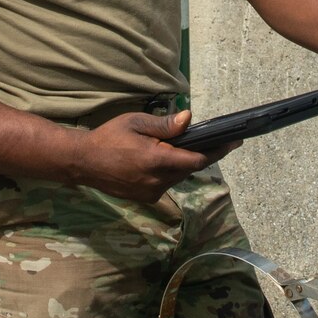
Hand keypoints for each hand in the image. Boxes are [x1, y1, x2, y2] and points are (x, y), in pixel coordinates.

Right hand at [70, 111, 231, 201]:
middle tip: (214, 139)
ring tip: (184, 147)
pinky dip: (171, 171)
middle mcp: (157, 181)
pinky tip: (166, 159)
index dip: (217, 151)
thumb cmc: (109, 137)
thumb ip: (164, 125)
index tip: (234, 141)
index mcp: (156, 161)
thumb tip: (189, 119)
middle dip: (202, 154)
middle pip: (190, 168)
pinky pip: (166, 183)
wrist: (83, 162)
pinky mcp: (145, 198)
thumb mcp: (136, 123)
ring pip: (178, 177)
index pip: (196, 160)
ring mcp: (151, 193)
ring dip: (184, 163)